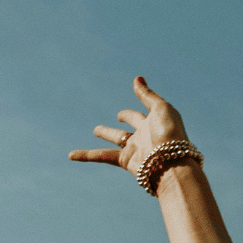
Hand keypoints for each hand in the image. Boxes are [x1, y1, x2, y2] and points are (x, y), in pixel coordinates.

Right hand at [68, 76, 190, 174]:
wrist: (171, 163)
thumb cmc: (170, 134)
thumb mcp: (161, 109)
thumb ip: (147, 95)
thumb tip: (137, 79)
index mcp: (155, 122)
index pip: (142, 114)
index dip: (135, 109)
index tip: (130, 101)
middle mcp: (145, 135)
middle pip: (132, 125)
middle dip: (126, 118)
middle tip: (119, 116)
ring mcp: (136, 148)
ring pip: (116, 140)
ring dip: (106, 134)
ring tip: (96, 130)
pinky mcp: (126, 160)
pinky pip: (102, 156)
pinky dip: (86, 156)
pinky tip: (71, 155)